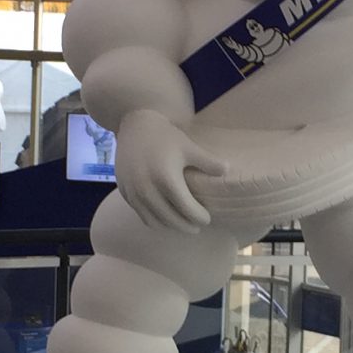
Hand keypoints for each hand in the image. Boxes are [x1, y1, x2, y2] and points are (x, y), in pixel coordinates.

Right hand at [114, 109, 224, 232]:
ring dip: (169, 226)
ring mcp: (134, 192)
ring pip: (154, 221)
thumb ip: (208, 162)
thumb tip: (227, 170)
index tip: (207, 219)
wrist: (135, 125)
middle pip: (171, 219)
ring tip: (181, 224)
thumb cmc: (165, 136)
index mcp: (166, 179)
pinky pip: (141, 214)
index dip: (198, 217)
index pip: (186, 209)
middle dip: (186, 226)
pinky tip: (164, 216)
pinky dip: (154, 220)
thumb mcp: (189, 147)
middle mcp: (148, 189)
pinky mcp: (125, 192)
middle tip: (197, 227)